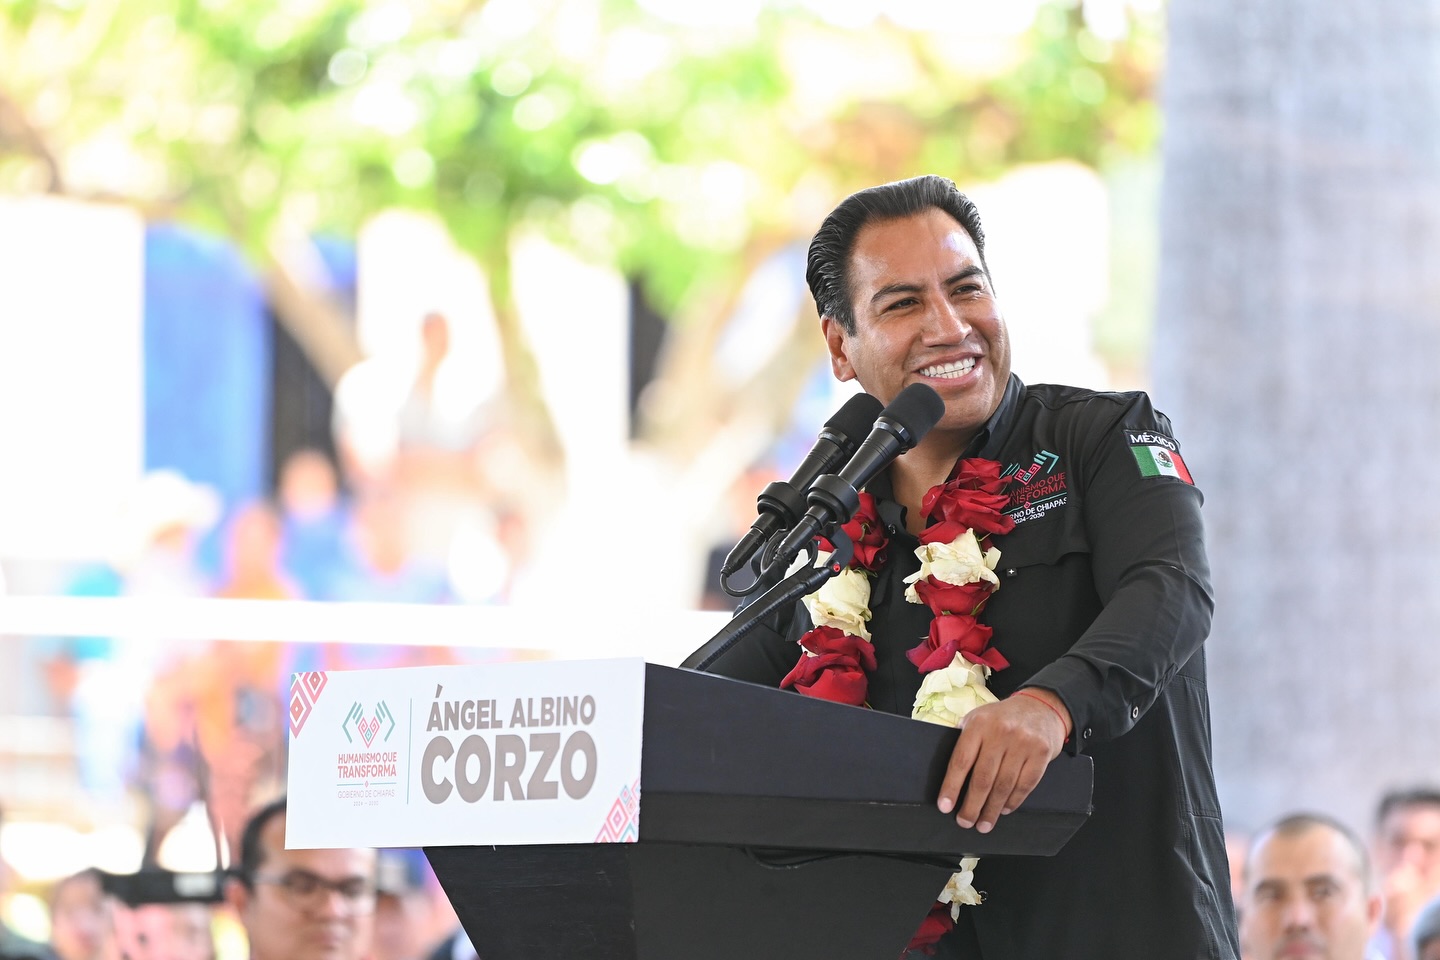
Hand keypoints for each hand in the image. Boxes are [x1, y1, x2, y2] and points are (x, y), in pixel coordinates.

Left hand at [937, 689, 1069, 832]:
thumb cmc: (1002, 717)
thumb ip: (964, 738)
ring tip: (984, 823)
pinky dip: (1013, 801)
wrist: (1041, 706)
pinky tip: (1004, 809)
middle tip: (965, 822)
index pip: (961, 761)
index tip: (945, 806)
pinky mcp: (1041, 752)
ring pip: (1004, 785)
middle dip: (972, 805)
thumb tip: (944, 770)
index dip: (951, 786)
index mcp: (979, 723)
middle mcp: (1001, 732)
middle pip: (983, 778)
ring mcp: (1023, 742)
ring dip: (992, 810)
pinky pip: (1025, 784)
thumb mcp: (978, 718)